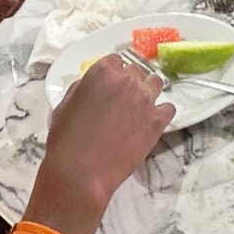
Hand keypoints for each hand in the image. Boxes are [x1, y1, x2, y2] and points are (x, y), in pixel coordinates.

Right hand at [22, 55, 172, 233]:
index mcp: (102, 72)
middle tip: (122, 101)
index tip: (111, 85)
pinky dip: (161, 113)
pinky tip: (150, 122)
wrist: (80, 172)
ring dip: (148, 93)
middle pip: (137, 71)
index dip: (113, 73)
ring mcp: (146, 100)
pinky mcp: (158, 121)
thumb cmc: (66, 140)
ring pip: (156, 84)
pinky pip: (169, 108)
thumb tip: (93, 86)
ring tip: (138, 110)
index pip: (116, 61)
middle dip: (130, 83)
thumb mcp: (64, 105)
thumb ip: (83, 88)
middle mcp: (127, 80)